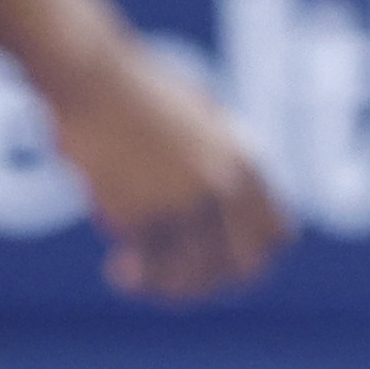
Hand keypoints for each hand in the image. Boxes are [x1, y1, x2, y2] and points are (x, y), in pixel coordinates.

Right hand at [34, 22, 292, 301]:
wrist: (92, 81)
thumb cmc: (139, 93)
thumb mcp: (202, 115)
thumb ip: (222, 157)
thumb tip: (230, 204)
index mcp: (245, 159)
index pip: (276, 236)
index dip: (252, 256)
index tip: (224, 264)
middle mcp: (222, 185)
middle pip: (244, 268)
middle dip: (214, 282)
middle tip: (183, 282)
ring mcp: (183, 203)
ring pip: (193, 277)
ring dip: (168, 286)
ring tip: (143, 276)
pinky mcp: (141, 216)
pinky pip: (147, 266)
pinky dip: (133, 276)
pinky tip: (118, 267)